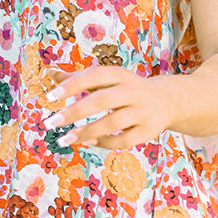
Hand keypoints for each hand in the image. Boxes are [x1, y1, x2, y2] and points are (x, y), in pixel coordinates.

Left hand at [42, 65, 178, 149]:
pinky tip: (87, 142)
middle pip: (102, 100)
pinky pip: (123, 140)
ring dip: (86, 132)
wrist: (168, 100)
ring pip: (112, 123)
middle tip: (51, 122)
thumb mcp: (108, 79)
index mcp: (121, 75)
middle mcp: (133, 92)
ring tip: (64, 139)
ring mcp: (142, 112)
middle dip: (75, 112)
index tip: (50, 95)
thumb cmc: (127, 89)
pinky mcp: (147, 131)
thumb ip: (80, 78)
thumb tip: (50, 74)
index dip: (73, 84)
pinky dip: (104, 143)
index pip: (96, 76)